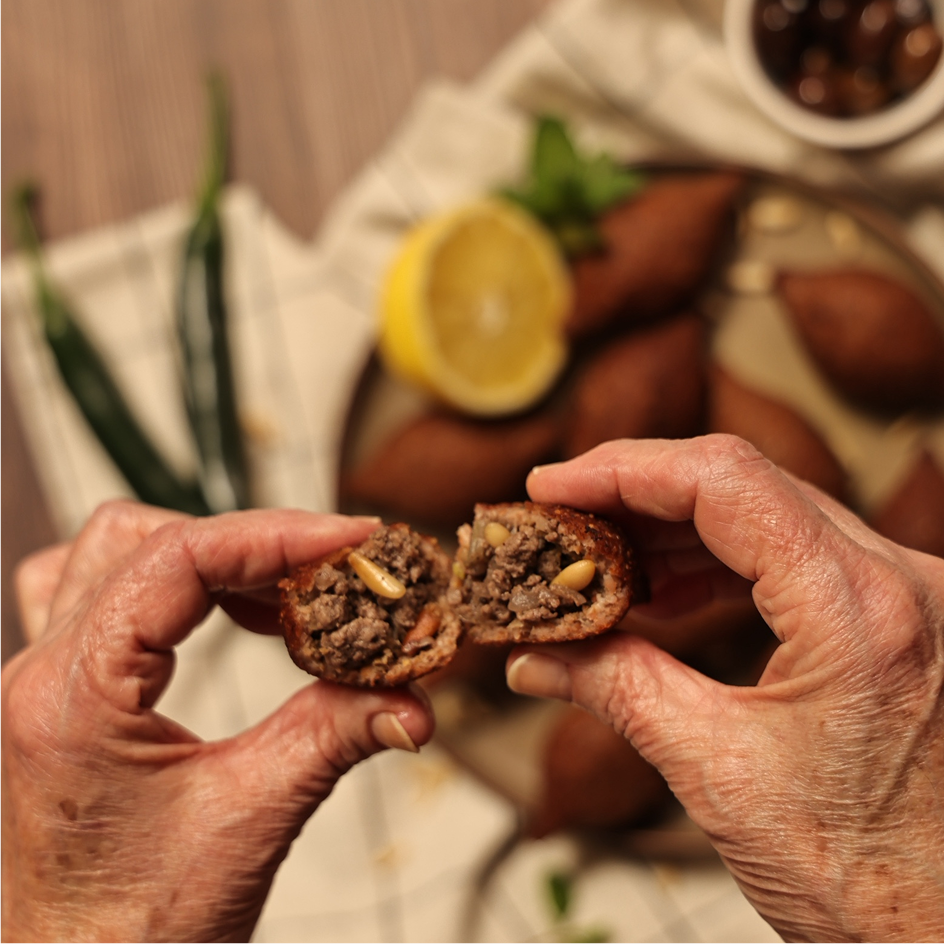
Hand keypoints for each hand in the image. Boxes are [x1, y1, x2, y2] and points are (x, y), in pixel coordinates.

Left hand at [2, 501, 433, 943]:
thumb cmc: (136, 933)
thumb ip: (333, 739)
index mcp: (74, 696)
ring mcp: (43, 682)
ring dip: (205, 556)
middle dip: (249, 544)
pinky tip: (215, 609)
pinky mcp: (62, 696)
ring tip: (282, 593)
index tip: (350, 539)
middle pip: (142, 538)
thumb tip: (410, 701)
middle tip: (329, 571)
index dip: (276, 535)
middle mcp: (42, 675)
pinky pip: (96, 593)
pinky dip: (169, 584)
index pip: (177, 558)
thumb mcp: (250, 822)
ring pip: (110, 553)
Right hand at [507, 436, 943, 943]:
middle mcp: (899, 580)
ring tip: (602, 563)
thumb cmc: (870, 880)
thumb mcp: (719, 775)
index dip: (620, 468)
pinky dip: (719, 560)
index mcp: (857, 610)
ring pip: (768, 508)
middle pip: (741, 481)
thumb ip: (619, 692)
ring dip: (674, 527)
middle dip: (636, 492)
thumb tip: (536, 659)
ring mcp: (907, 593)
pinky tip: (667, 595)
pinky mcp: (898, 615)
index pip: (720, 481)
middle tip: (562, 520)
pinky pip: (795, 551)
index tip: (551, 486)